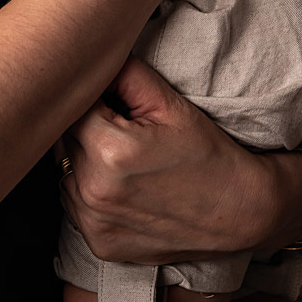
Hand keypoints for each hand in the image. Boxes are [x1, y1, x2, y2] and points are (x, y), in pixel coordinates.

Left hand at [61, 56, 275, 262]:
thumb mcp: (168, 102)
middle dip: (84, 126)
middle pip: (64, 138)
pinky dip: (89, 191)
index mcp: (109, 150)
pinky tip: (121, 185)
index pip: (71, 107)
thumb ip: (123, 73)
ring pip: (65, 170)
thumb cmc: (205, 151)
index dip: (91, 98)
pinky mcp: (98, 243)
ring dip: (82, 158)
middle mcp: (94, 190)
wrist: (238, 210)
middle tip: (120, 127)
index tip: (112, 101)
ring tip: (123, 157)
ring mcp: (94, 222)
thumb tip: (89, 58)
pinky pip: (75, 204)